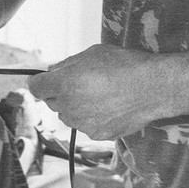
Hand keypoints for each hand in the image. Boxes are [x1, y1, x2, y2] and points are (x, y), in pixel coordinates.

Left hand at [27, 44, 168, 139]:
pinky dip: (92, 118)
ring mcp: (83, 123)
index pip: (35, 87)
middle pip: (51, 102)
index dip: (40, 82)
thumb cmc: (125, 65)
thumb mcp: (93, 53)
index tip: (45, 80)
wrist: (153, 88)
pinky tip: (110, 106)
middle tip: (81, 83)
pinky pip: (86, 126)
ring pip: (68, 116)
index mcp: (65, 84)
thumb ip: (68, 63)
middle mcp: (69, 106)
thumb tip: (54, 70)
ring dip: (75, 107)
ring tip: (99, 95)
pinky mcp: (97, 134)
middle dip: (60, 93)